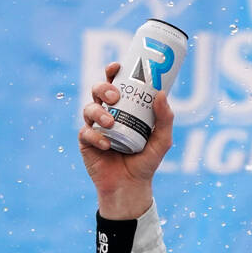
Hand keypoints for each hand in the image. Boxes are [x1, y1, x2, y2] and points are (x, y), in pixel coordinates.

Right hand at [77, 61, 174, 218]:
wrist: (132, 185)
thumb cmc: (146, 161)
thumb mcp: (162, 140)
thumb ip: (165, 119)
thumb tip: (161, 94)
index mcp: (123, 109)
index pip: (115, 84)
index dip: (112, 72)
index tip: (117, 66)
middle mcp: (107, 113)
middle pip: (97, 91)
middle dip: (103, 88)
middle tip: (114, 96)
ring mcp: (95, 127)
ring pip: (89, 108)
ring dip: (98, 112)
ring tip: (111, 123)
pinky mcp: (86, 142)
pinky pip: (86, 133)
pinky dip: (96, 137)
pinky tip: (106, 144)